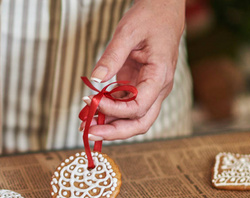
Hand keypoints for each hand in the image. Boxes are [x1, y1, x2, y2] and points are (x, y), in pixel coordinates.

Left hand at [81, 0, 185, 140]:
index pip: (140, 107)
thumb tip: (96, 80)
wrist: (163, 10)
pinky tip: (92, 112)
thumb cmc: (150, 18)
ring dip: (111, 125)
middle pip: (140, 123)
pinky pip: (126, 107)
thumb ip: (111, 57)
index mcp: (160, 76)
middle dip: (115, 132)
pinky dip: (110, 112)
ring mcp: (150, 90)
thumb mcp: (128, 32)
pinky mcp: (140, 87)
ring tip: (85, 126)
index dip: (115, 111)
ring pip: (134, 119)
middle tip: (89, 133)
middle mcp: (158, 89)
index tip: (93, 102)